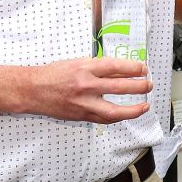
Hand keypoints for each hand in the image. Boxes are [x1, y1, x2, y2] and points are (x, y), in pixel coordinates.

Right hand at [26, 57, 150, 122]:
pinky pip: (104, 119)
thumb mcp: (77, 62)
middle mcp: (86, 85)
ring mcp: (84, 103)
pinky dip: (118, 117)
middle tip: (149, 84)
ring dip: (134, 109)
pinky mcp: (81, 115)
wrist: (32, 90)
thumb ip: (98, 67)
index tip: (143, 68)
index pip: (117, 67)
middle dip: (139, 86)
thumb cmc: (54, 74)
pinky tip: (127, 114)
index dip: (134, 68)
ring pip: (115, 110)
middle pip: (120, 87)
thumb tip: (122, 70)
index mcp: (86, 67)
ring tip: (145, 105)